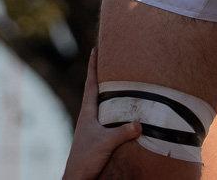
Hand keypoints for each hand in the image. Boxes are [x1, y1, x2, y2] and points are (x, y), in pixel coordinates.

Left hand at [61, 52, 141, 179]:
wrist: (77, 178)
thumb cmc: (85, 158)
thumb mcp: (105, 143)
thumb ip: (122, 132)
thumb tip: (139, 123)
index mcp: (87, 112)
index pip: (91, 83)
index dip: (93, 66)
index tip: (95, 49)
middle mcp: (89, 117)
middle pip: (97, 91)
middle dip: (104, 76)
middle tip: (113, 61)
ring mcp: (93, 128)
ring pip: (104, 106)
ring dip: (112, 95)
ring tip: (124, 84)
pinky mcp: (98, 138)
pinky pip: (109, 120)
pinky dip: (118, 113)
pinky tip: (127, 114)